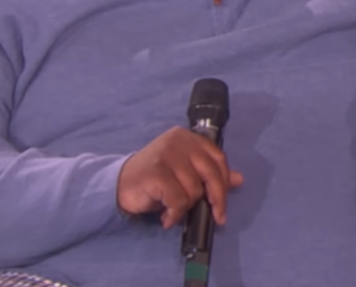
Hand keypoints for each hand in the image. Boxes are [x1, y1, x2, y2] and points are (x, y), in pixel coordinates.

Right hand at [117, 127, 243, 228]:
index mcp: (188, 138)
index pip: (218, 158)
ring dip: (186, 207)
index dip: (225, 182)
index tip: (223, 203)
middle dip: (217, 198)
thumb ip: (208, 173)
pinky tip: (166, 217)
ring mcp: (167, 155)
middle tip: (217, 216)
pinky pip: (178, 200)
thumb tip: (239, 179)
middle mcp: (179, 142)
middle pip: (211, 172)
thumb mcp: (184, 172)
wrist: (116, 184)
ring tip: (173, 210)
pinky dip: (174, 214)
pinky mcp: (157, 173)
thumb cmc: (153, 178)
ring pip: (194, 189)